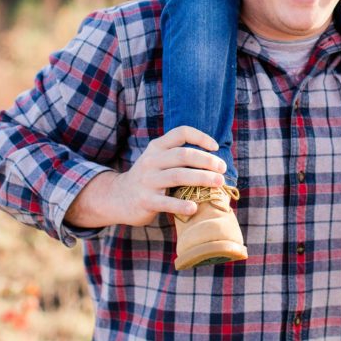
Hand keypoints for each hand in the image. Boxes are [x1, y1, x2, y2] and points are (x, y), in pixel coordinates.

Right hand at [65, 126, 226, 228]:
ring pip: (178, 176)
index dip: (200, 137)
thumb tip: (215, 159)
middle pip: (183, 155)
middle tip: (222, 170)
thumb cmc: (149, 177)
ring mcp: (147, 181)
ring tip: (218, 183)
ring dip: (201, 179)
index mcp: (157, 147)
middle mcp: (152, 161)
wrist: (118, 197)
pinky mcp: (145, 201)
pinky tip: (194, 207)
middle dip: (206, 161)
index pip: (181, 133)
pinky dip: (181, 205)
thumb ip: (178, 156)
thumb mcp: (158, 160)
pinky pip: (166, 202)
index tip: (215, 147)